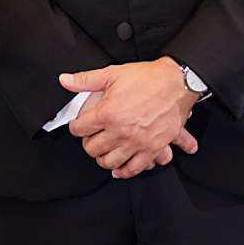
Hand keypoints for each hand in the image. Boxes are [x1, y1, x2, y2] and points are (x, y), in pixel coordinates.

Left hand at [62, 58, 199, 177]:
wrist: (178, 82)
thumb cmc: (149, 78)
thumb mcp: (114, 73)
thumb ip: (86, 79)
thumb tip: (65, 80)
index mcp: (107, 113)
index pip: (79, 129)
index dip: (76, 126)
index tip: (80, 125)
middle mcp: (120, 131)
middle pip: (92, 148)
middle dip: (88, 143)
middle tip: (91, 137)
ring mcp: (136, 142)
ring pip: (109, 161)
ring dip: (103, 158)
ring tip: (104, 151)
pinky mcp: (152, 148)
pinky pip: (133, 168)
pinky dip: (124, 171)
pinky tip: (119, 168)